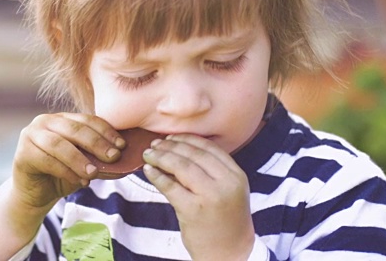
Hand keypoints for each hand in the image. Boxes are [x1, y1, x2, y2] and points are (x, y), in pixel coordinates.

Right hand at [12, 113, 124, 209]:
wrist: (35, 195)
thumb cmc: (62, 175)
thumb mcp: (84, 164)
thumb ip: (99, 158)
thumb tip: (124, 159)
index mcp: (63, 119)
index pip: (87, 120)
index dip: (106, 131)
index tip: (122, 145)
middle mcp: (45, 121)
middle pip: (74, 129)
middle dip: (96, 143)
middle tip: (113, 157)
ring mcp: (31, 135)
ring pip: (59, 144)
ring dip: (79, 159)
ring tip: (94, 173)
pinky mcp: (23, 153)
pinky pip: (47, 161)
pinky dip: (66, 171)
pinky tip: (79, 181)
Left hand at [142, 134, 254, 259]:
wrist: (230, 254)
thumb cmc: (226, 220)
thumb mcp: (228, 191)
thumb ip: (212, 171)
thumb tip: (177, 148)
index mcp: (236, 175)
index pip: (209, 148)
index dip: (187, 139)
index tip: (171, 137)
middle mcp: (226, 183)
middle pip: (193, 155)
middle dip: (171, 146)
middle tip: (155, 144)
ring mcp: (210, 197)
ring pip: (181, 167)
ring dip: (161, 157)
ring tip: (148, 154)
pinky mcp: (193, 211)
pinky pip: (170, 187)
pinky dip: (156, 176)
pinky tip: (148, 171)